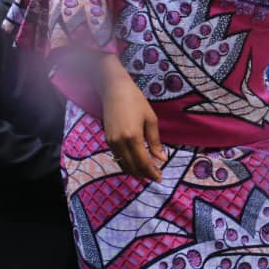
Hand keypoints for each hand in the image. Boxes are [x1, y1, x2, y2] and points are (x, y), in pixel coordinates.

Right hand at [101, 59, 165, 181]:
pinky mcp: (107, 140)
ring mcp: (112, 142)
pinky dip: (127, 163)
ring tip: (147, 171)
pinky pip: (118, 158)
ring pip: (124, 165)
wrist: (114, 90)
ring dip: (135, 171)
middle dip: (144, 174)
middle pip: (133, 167)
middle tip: (155, 176)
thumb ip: (155, 141)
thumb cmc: (136, 101)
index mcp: (133, 137)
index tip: (160, 177)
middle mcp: (120, 142)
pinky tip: (136, 162)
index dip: (152, 173)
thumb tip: (161, 159)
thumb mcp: (151, 119)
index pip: (143, 162)